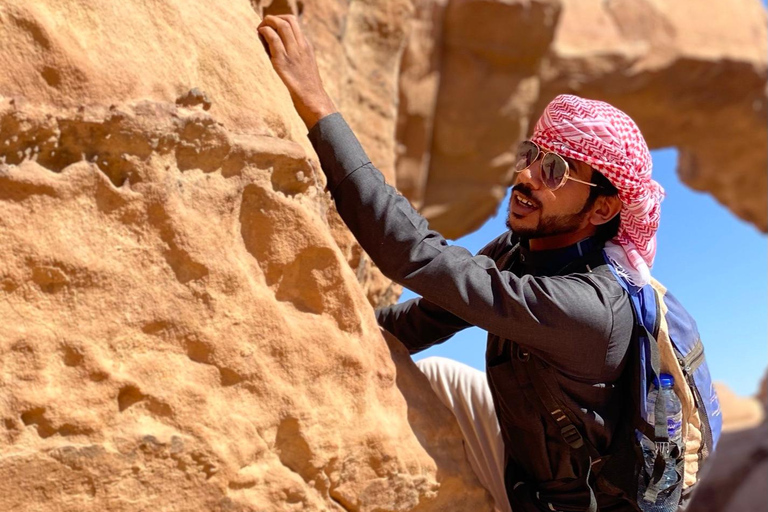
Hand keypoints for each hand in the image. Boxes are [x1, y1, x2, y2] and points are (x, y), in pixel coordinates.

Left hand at [257, 14, 336, 129]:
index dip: (280, 20)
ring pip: (281, 25)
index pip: (294, 23)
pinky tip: (259, 37)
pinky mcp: (284, 63)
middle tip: (263, 27)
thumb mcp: (305, 68)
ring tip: (260, 30)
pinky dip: (264, 33)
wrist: (315, 101)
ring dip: (267, 23)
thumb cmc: (307, 90)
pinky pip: (273, 40)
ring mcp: (293, 54)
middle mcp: (301, 47)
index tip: (271, 27)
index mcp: (307, 47)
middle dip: (273, 18)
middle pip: (288, 20)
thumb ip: (296, 56)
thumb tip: (279, 50)